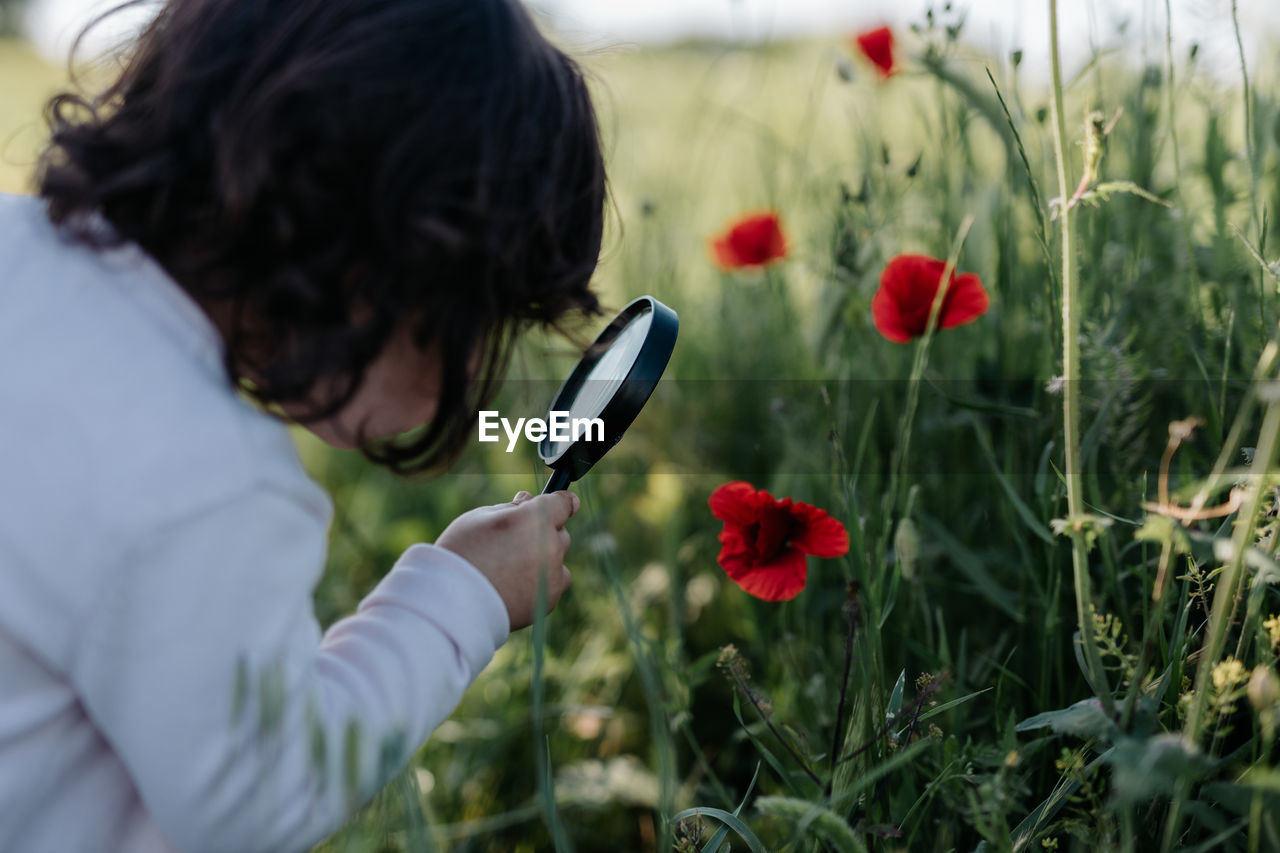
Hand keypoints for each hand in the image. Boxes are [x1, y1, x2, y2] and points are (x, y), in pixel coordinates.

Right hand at [436, 490, 578, 630]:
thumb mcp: (479, 517)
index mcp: (535, 519)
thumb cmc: (461, 554)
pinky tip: (513, 585)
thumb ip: (510, 507)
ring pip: (557, 560)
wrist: (453, 604)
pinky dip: (540, 582)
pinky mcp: (548, 600)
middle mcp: (551, 547)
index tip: (565, 501)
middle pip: (560, 533)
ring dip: (544, 558)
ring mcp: (553, 576)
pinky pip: (552, 584)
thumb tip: (527, 500)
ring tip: (510, 567)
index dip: (562, 501)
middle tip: (514, 540)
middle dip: (543, 532)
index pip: (563, 504)